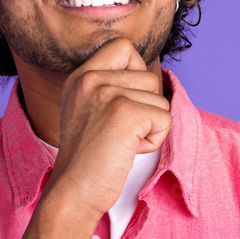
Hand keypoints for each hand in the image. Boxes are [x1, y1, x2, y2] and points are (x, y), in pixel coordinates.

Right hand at [40, 37, 172, 221]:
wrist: (74, 192)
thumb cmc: (88, 158)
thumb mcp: (89, 109)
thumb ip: (109, 86)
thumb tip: (151, 75)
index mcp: (81, 75)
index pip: (122, 46)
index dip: (136, 71)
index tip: (126, 101)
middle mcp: (91, 78)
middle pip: (148, 76)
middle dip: (146, 107)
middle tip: (120, 132)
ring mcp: (107, 93)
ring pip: (160, 99)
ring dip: (150, 126)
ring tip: (122, 143)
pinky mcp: (125, 112)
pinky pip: (165, 118)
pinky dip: (155, 140)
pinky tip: (129, 150)